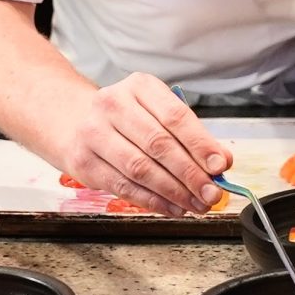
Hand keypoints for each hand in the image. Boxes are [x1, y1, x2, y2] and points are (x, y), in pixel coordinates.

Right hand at [44, 73, 231, 215]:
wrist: (73, 122)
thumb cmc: (125, 118)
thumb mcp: (158, 112)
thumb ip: (190, 135)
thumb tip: (221, 161)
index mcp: (139, 86)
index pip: (175, 116)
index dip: (200, 144)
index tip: (220, 166)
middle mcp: (113, 105)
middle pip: (158, 144)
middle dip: (190, 174)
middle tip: (212, 193)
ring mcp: (94, 134)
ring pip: (141, 169)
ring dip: (174, 192)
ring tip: (196, 204)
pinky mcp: (84, 163)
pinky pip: (124, 188)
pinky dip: (153, 202)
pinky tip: (173, 207)